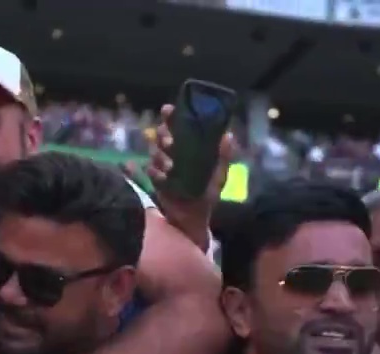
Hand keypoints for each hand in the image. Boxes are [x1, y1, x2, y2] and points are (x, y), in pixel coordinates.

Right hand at [144, 104, 232, 242]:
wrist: (194, 218)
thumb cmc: (207, 195)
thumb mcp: (219, 176)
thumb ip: (225, 157)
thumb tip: (228, 135)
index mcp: (188, 147)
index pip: (177, 126)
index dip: (171, 116)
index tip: (168, 110)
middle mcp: (173, 153)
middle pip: (161, 135)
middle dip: (163, 135)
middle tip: (170, 142)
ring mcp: (162, 166)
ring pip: (155, 152)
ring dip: (161, 155)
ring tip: (170, 164)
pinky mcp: (156, 180)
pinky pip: (151, 171)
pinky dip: (156, 172)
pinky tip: (164, 176)